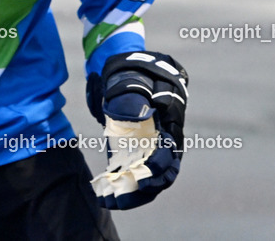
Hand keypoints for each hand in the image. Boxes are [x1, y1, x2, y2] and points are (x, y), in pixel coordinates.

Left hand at [87, 51, 188, 209]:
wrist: (131, 72)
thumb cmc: (138, 75)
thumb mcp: (136, 80)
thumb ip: (137, 96)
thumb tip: (138, 115)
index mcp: (169, 125)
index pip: (170, 154)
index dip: (158, 168)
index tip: (143, 179)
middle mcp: (164, 142)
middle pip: (162, 174)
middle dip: (143, 189)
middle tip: (122, 199)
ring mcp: (150, 149)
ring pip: (148, 179)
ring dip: (132, 194)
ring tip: (110, 203)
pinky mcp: (134, 153)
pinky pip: (133, 175)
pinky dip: (122, 188)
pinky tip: (104, 198)